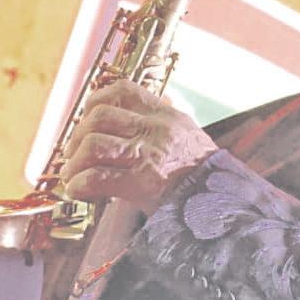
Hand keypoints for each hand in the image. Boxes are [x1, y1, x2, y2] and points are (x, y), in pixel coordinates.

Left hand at [58, 80, 217, 214]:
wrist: (228, 208)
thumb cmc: (208, 181)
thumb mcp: (192, 140)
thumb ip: (168, 127)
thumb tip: (152, 110)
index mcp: (168, 116)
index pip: (123, 91)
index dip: (95, 101)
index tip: (85, 118)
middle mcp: (158, 130)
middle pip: (100, 116)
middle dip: (77, 136)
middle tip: (72, 155)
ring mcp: (150, 155)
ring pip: (94, 144)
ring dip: (75, 162)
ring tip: (72, 176)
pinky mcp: (143, 183)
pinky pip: (98, 176)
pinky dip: (80, 184)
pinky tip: (77, 191)